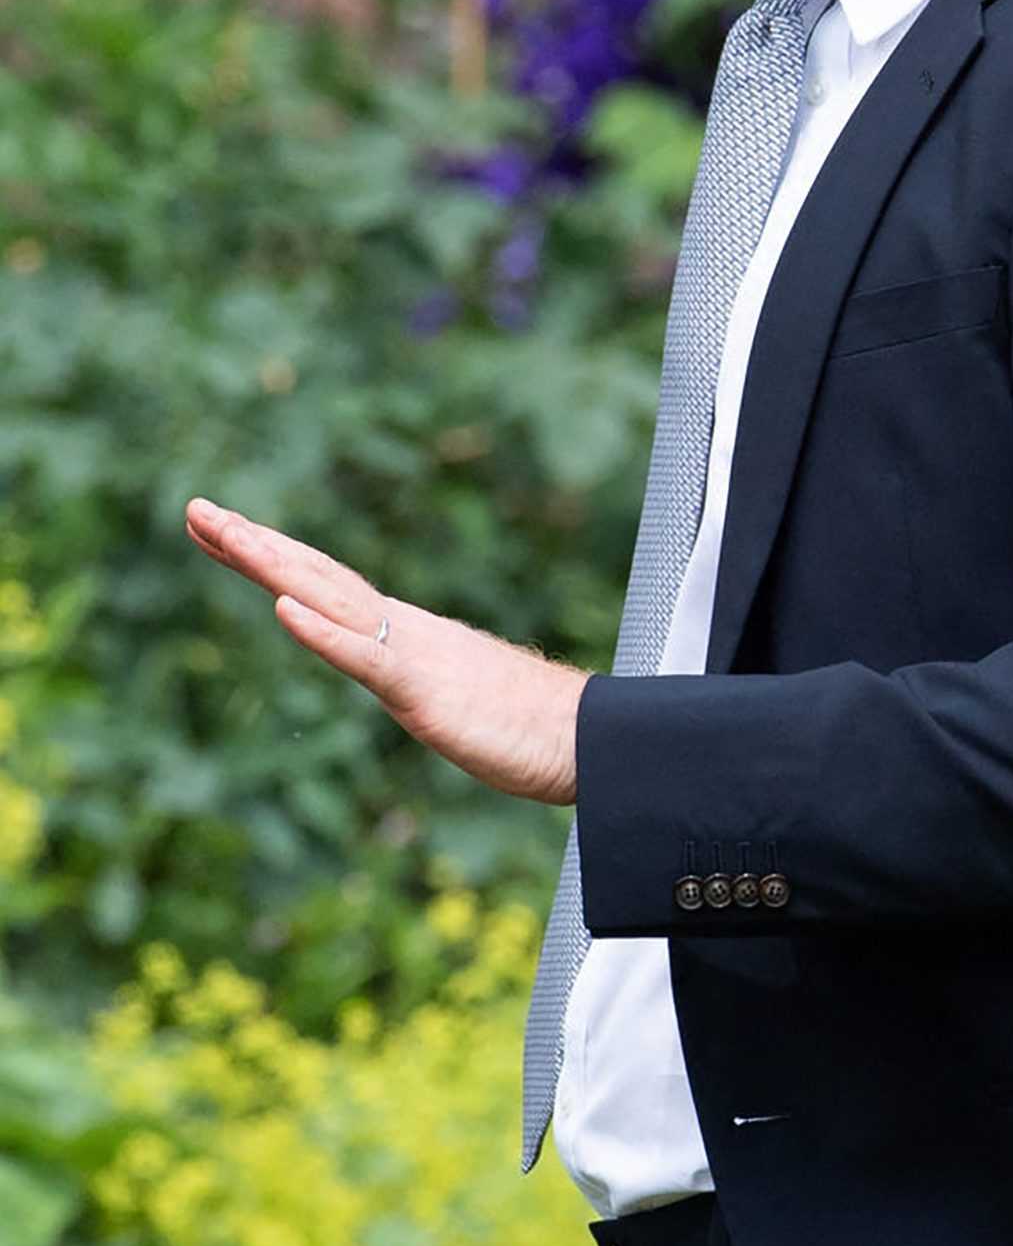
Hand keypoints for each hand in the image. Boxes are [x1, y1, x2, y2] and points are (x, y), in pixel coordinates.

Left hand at [185, 498, 586, 805]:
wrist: (585, 736)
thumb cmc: (525, 723)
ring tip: (224, 534)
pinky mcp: (424, 690)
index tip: (217, 527)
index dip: (268, 554)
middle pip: (316, 576)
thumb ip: (415, 673)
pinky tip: (283, 610)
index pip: (321, 583)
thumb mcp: (448, 695)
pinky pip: (366, 657)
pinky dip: (322, 632)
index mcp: (401, 632)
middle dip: (251, 542)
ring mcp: (412, 654)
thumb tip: (394, 667)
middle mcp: (400, 628)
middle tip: (195, 508)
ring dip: (273, 566)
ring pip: (331, 599)